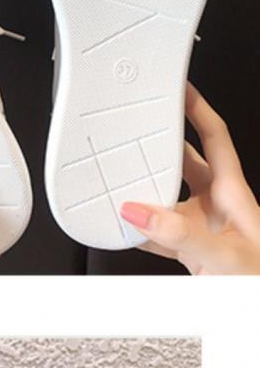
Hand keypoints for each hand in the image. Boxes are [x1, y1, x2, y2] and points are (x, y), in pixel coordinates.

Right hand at [121, 80, 259, 272]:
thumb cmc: (258, 279)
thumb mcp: (224, 254)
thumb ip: (180, 234)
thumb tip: (140, 213)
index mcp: (233, 192)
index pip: (214, 136)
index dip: (196, 108)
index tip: (177, 87)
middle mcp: (217, 205)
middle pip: (184, 161)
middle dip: (161, 145)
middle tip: (137, 128)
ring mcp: (203, 227)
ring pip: (168, 198)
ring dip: (146, 192)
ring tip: (122, 180)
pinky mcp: (193, 251)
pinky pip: (160, 234)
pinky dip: (141, 232)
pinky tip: (125, 229)